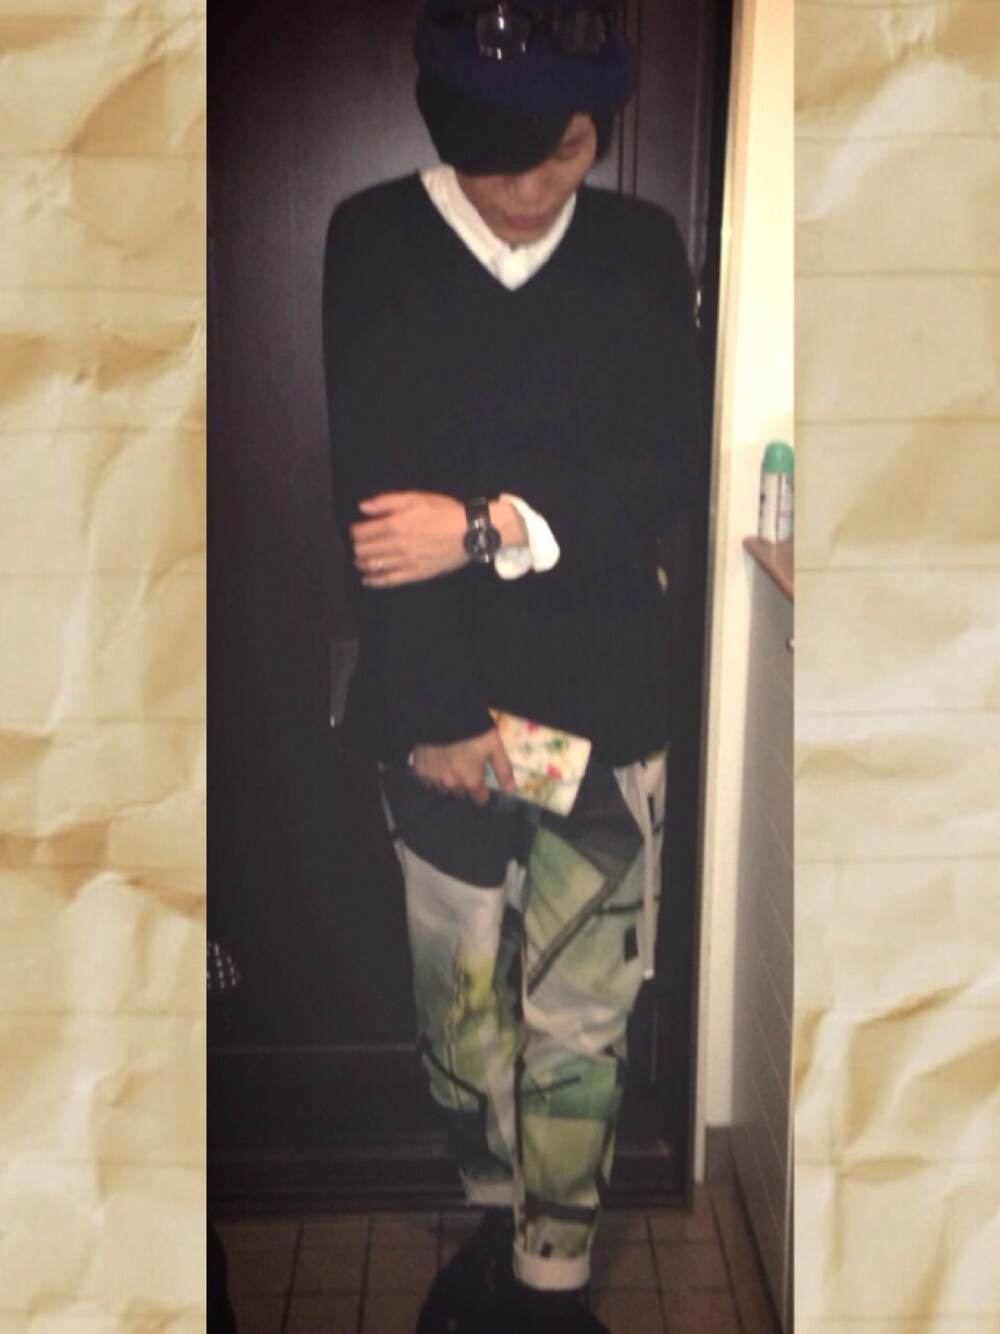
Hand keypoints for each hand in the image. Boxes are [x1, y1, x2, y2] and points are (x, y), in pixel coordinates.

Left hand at [351, 492, 465, 586]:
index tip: (355, 530)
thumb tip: (362, 507)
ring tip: (359, 561)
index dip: (355, 532)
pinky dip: (375, 581)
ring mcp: (406, 561)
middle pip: (365, 550)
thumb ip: (387, 502)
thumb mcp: (415, 498)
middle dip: (357, 547)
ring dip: (361, 563)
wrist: (469, 532)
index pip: (363, 532)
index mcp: (395, 524)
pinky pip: (389, 580)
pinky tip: (367, 580)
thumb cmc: (443, 511)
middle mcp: (397, 545)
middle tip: (357, 545)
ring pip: (374, 565)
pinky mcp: (416, 574)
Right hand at [411, 729, 515, 804]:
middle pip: (461, 792)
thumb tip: (510, 790)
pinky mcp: (419, 770)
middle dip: (465, 783)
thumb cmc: (472, 729)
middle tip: (466, 766)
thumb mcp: (494, 746)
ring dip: (449, 779)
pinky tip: (437, 760)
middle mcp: (451, 784)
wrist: (441, 714)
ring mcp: (433, 778)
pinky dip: (434, 773)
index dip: (483, 791)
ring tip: (451, 762)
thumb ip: (503, 770)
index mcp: (470, 780)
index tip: (482, 782)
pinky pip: (428, 779)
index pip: (480, 798)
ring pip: (444, 787)